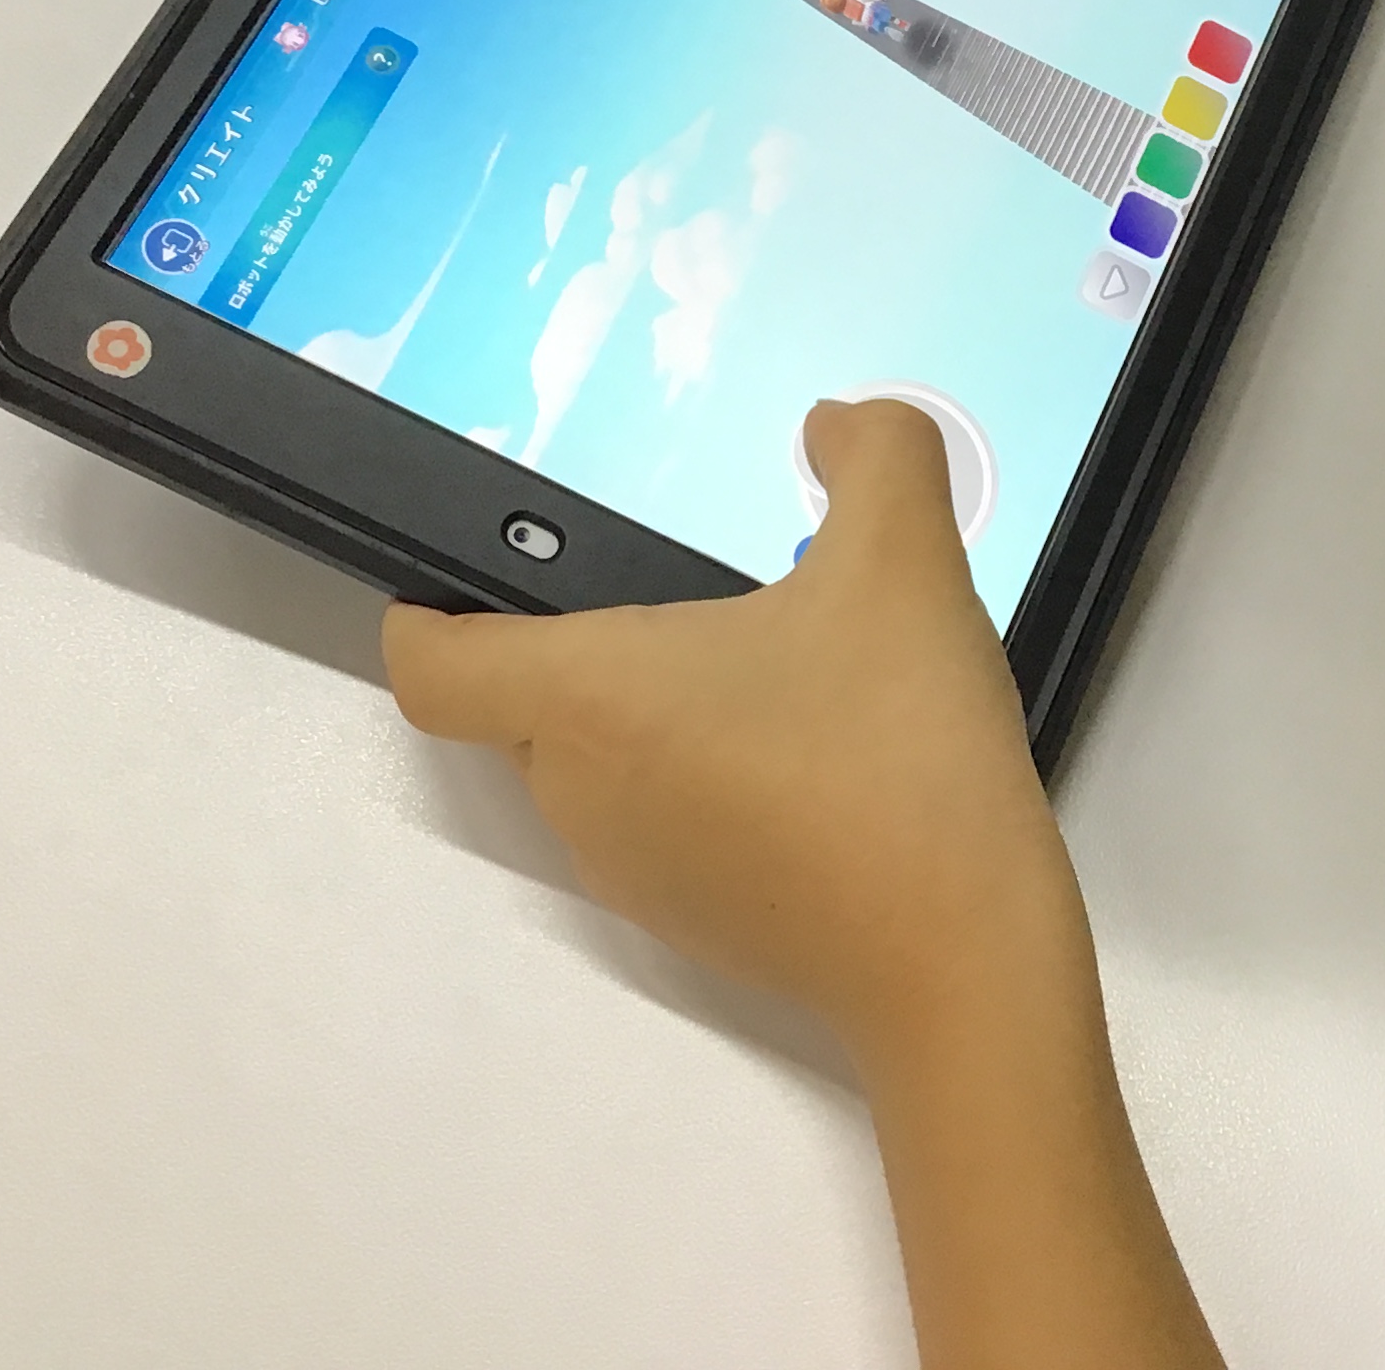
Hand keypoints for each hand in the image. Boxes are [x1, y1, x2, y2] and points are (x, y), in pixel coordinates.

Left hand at [387, 398, 1225, 1368]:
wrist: (961, 961)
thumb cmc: (897, 752)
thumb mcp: (907, 564)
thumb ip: (876, 456)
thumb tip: (835, 424)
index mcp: (588, 698)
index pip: (428, 664)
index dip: (423, 608)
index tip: (471, 569)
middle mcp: (580, 792)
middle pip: (525, 702)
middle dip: (590, 637)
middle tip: (695, 582)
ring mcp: (631, 872)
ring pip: (601, 762)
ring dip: (661, 708)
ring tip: (778, 659)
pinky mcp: (692, 921)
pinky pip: (664, 820)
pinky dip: (709, 775)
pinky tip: (818, 746)